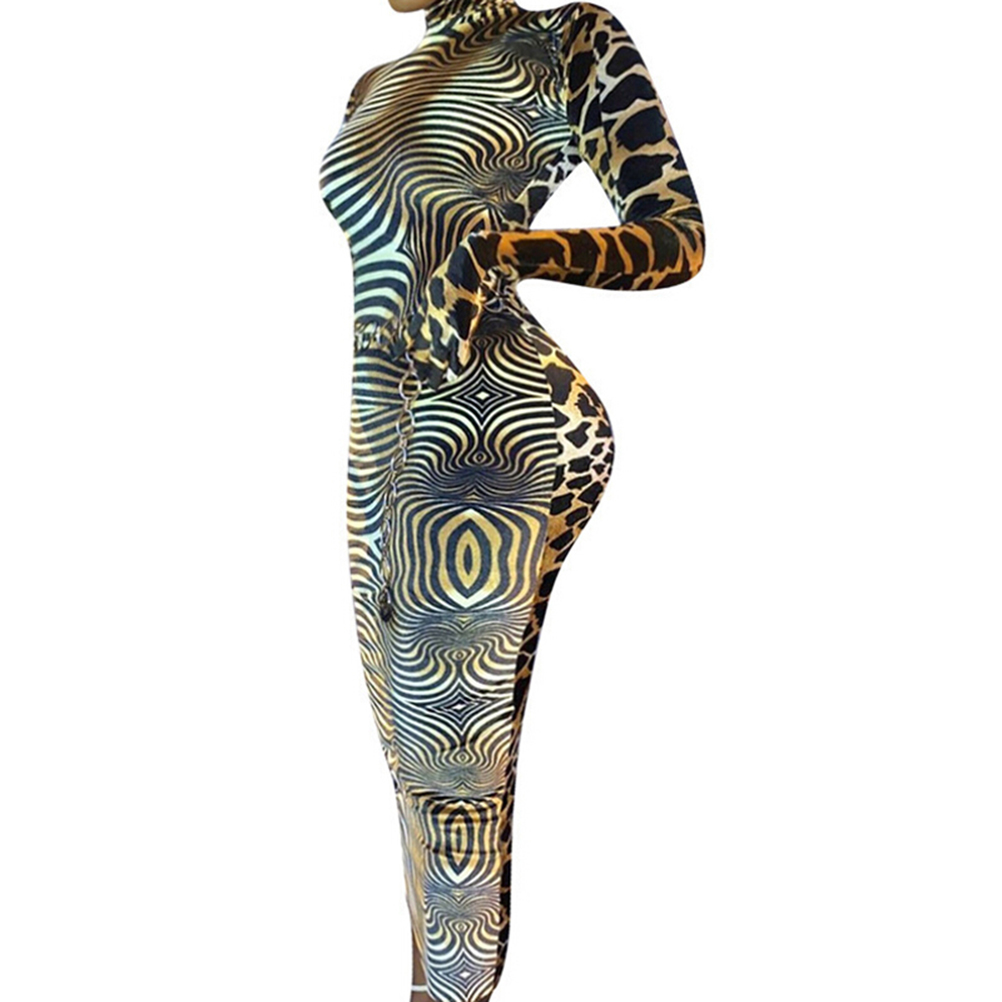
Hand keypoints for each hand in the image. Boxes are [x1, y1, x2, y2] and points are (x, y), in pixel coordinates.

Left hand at [402, 233, 509, 389]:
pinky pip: (459, 346)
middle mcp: (433, 316)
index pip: (412, 328)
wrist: (471, 258)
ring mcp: (447, 321)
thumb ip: (437, 293)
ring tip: (435, 384)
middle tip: (416, 379)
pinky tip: (456, 372)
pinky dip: (458, 360)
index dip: (403, 342)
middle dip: (420, 363)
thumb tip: (435, 298)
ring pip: (439, 351)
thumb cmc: (459, 264)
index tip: (395, 354)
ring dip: (437, 368)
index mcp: (427, 304)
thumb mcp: (440, 279)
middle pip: (423, 345)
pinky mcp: (463, 322)